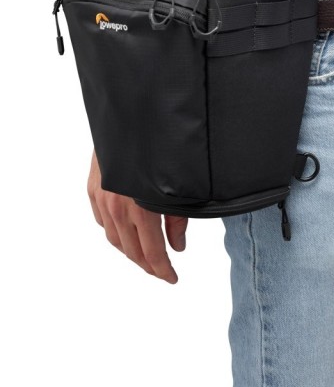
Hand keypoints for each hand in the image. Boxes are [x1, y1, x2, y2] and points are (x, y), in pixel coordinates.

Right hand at [87, 150, 186, 282]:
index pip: (150, 251)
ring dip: (130, 251)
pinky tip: (126, 233)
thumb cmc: (160, 148)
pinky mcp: (93, 188)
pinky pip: (102, 221)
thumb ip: (177, 218)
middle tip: (162, 271)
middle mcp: (116, 206)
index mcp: (139, 207)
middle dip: (147, 264)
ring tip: (146, 256)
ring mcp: (102, 197)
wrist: (133, 116)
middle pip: (131, 250)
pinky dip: (115, 233)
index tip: (172, 279)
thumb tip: (177, 246)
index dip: (162, 269)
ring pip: (114, 239)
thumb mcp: (177, 185)